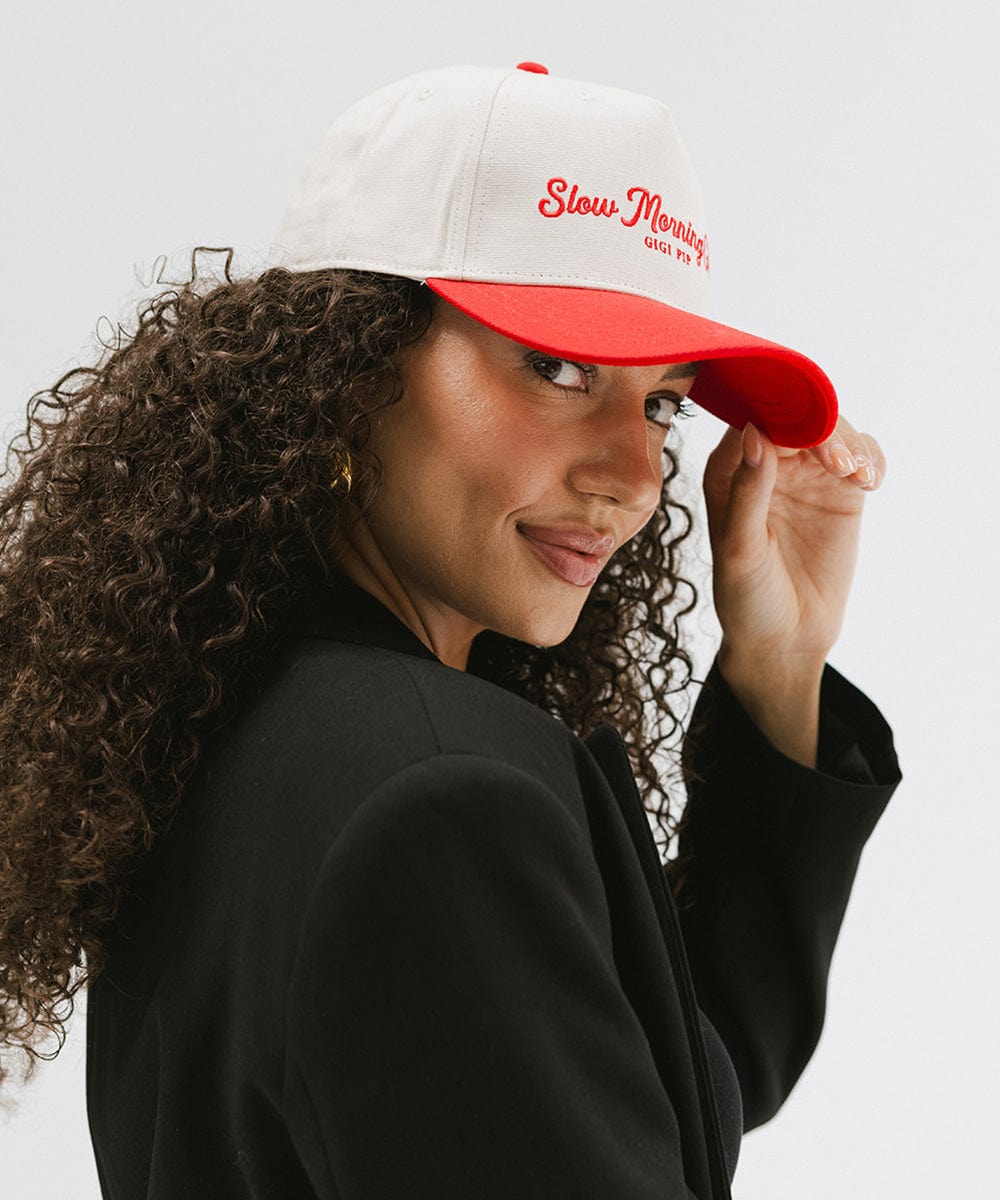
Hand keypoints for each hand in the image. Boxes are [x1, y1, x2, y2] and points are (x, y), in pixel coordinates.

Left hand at [702, 415, 885, 667]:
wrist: (785, 639)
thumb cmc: (746, 597)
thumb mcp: (739, 548)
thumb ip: (747, 491)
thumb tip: (754, 432)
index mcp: (728, 470)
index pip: (753, 418)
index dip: (781, 413)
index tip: (804, 428)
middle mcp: (766, 464)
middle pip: (800, 416)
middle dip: (823, 428)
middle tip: (837, 462)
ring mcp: (806, 476)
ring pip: (834, 430)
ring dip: (850, 443)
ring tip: (855, 475)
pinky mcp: (840, 493)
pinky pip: (862, 457)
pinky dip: (872, 459)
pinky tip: (869, 482)